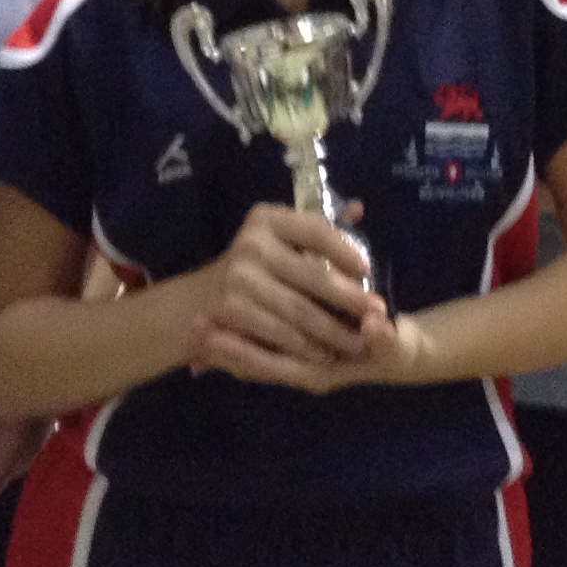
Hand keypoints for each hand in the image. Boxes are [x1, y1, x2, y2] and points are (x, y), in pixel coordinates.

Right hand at [183, 202, 383, 390]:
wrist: (188, 307)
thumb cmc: (244, 273)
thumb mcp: (273, 243)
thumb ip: (311, 233)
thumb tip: (359, 210)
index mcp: (266, 220)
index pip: (316, 230)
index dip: (345, 250)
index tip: (367, 270)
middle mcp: (252, 244)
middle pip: (314, 275)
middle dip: (350, 299)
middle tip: (378, 315)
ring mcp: (239, 278)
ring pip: (301, 311)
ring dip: (333, 332)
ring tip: (358, 343)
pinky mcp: (232, 310)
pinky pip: (280, 333)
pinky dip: (306, 347)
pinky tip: (323, 355)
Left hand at [193, 291, 428, 394]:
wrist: (398, 354)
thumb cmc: (395, 350)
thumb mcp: (397, 345)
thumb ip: (386, 337)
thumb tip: (373, 325)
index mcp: (321, 372)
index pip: (275, 366)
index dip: (245, 353)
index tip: (213, 341)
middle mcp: (303, 370)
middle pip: (256, 364)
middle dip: (225, 350)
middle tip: (191, 333)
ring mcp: (296, 360)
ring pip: (253, 357)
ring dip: (225, 344)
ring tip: (192, 330)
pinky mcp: (293, 347)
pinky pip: (260, 347)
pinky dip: (238, 338)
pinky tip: (214, 326)